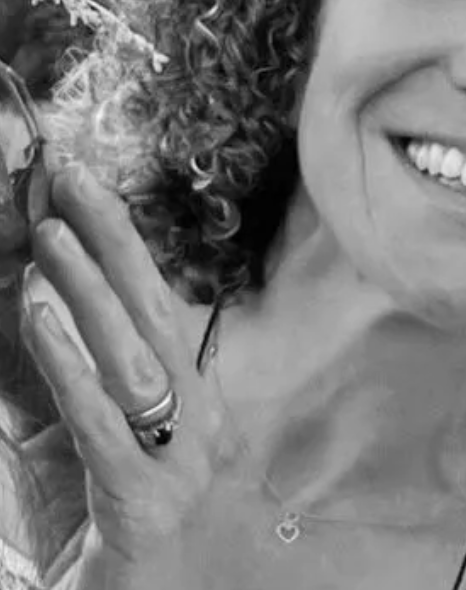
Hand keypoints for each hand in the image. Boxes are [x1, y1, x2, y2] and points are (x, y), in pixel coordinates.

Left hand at [22, 164, 230, 587]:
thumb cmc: (127, 513)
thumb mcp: (123, 433)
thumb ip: (102, 371)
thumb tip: (58, 294)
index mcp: (195, 392)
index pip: (158, 299)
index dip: (123, 239)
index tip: (86, 180)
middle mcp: (201, 414)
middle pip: (156, 314)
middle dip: (114, 242)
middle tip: (71, 181)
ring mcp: (181, 455)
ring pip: (133, 358)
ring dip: (90, 291)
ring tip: (48, 237)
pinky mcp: (146, 497)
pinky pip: (101, 420)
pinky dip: (68, 363)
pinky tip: (38, 316)